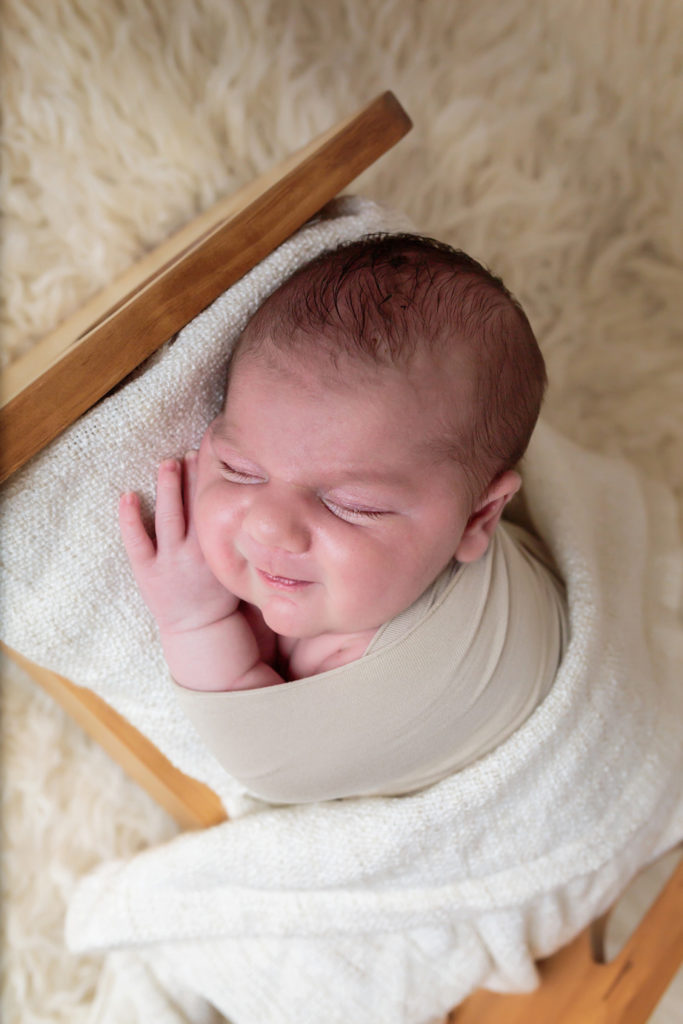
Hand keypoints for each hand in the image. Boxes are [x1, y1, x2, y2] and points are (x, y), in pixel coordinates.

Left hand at [119, 451, 237, 635]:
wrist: (202, 631)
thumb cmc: (222, 597)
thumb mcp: (239, 568)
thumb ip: (240, 540)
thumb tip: (249, 506)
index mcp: (218, 552)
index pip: (217, 509)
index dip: (215, 483)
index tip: (217, 459)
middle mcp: (194, 553)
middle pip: (194, 506)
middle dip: (193, 477)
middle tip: (193, 452)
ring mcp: (168, 561)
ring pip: (168, 516)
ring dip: (168, 487)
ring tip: (167, 462)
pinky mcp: (146, 571)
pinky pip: (136, 540)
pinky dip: (130, 517)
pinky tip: (127, 495)